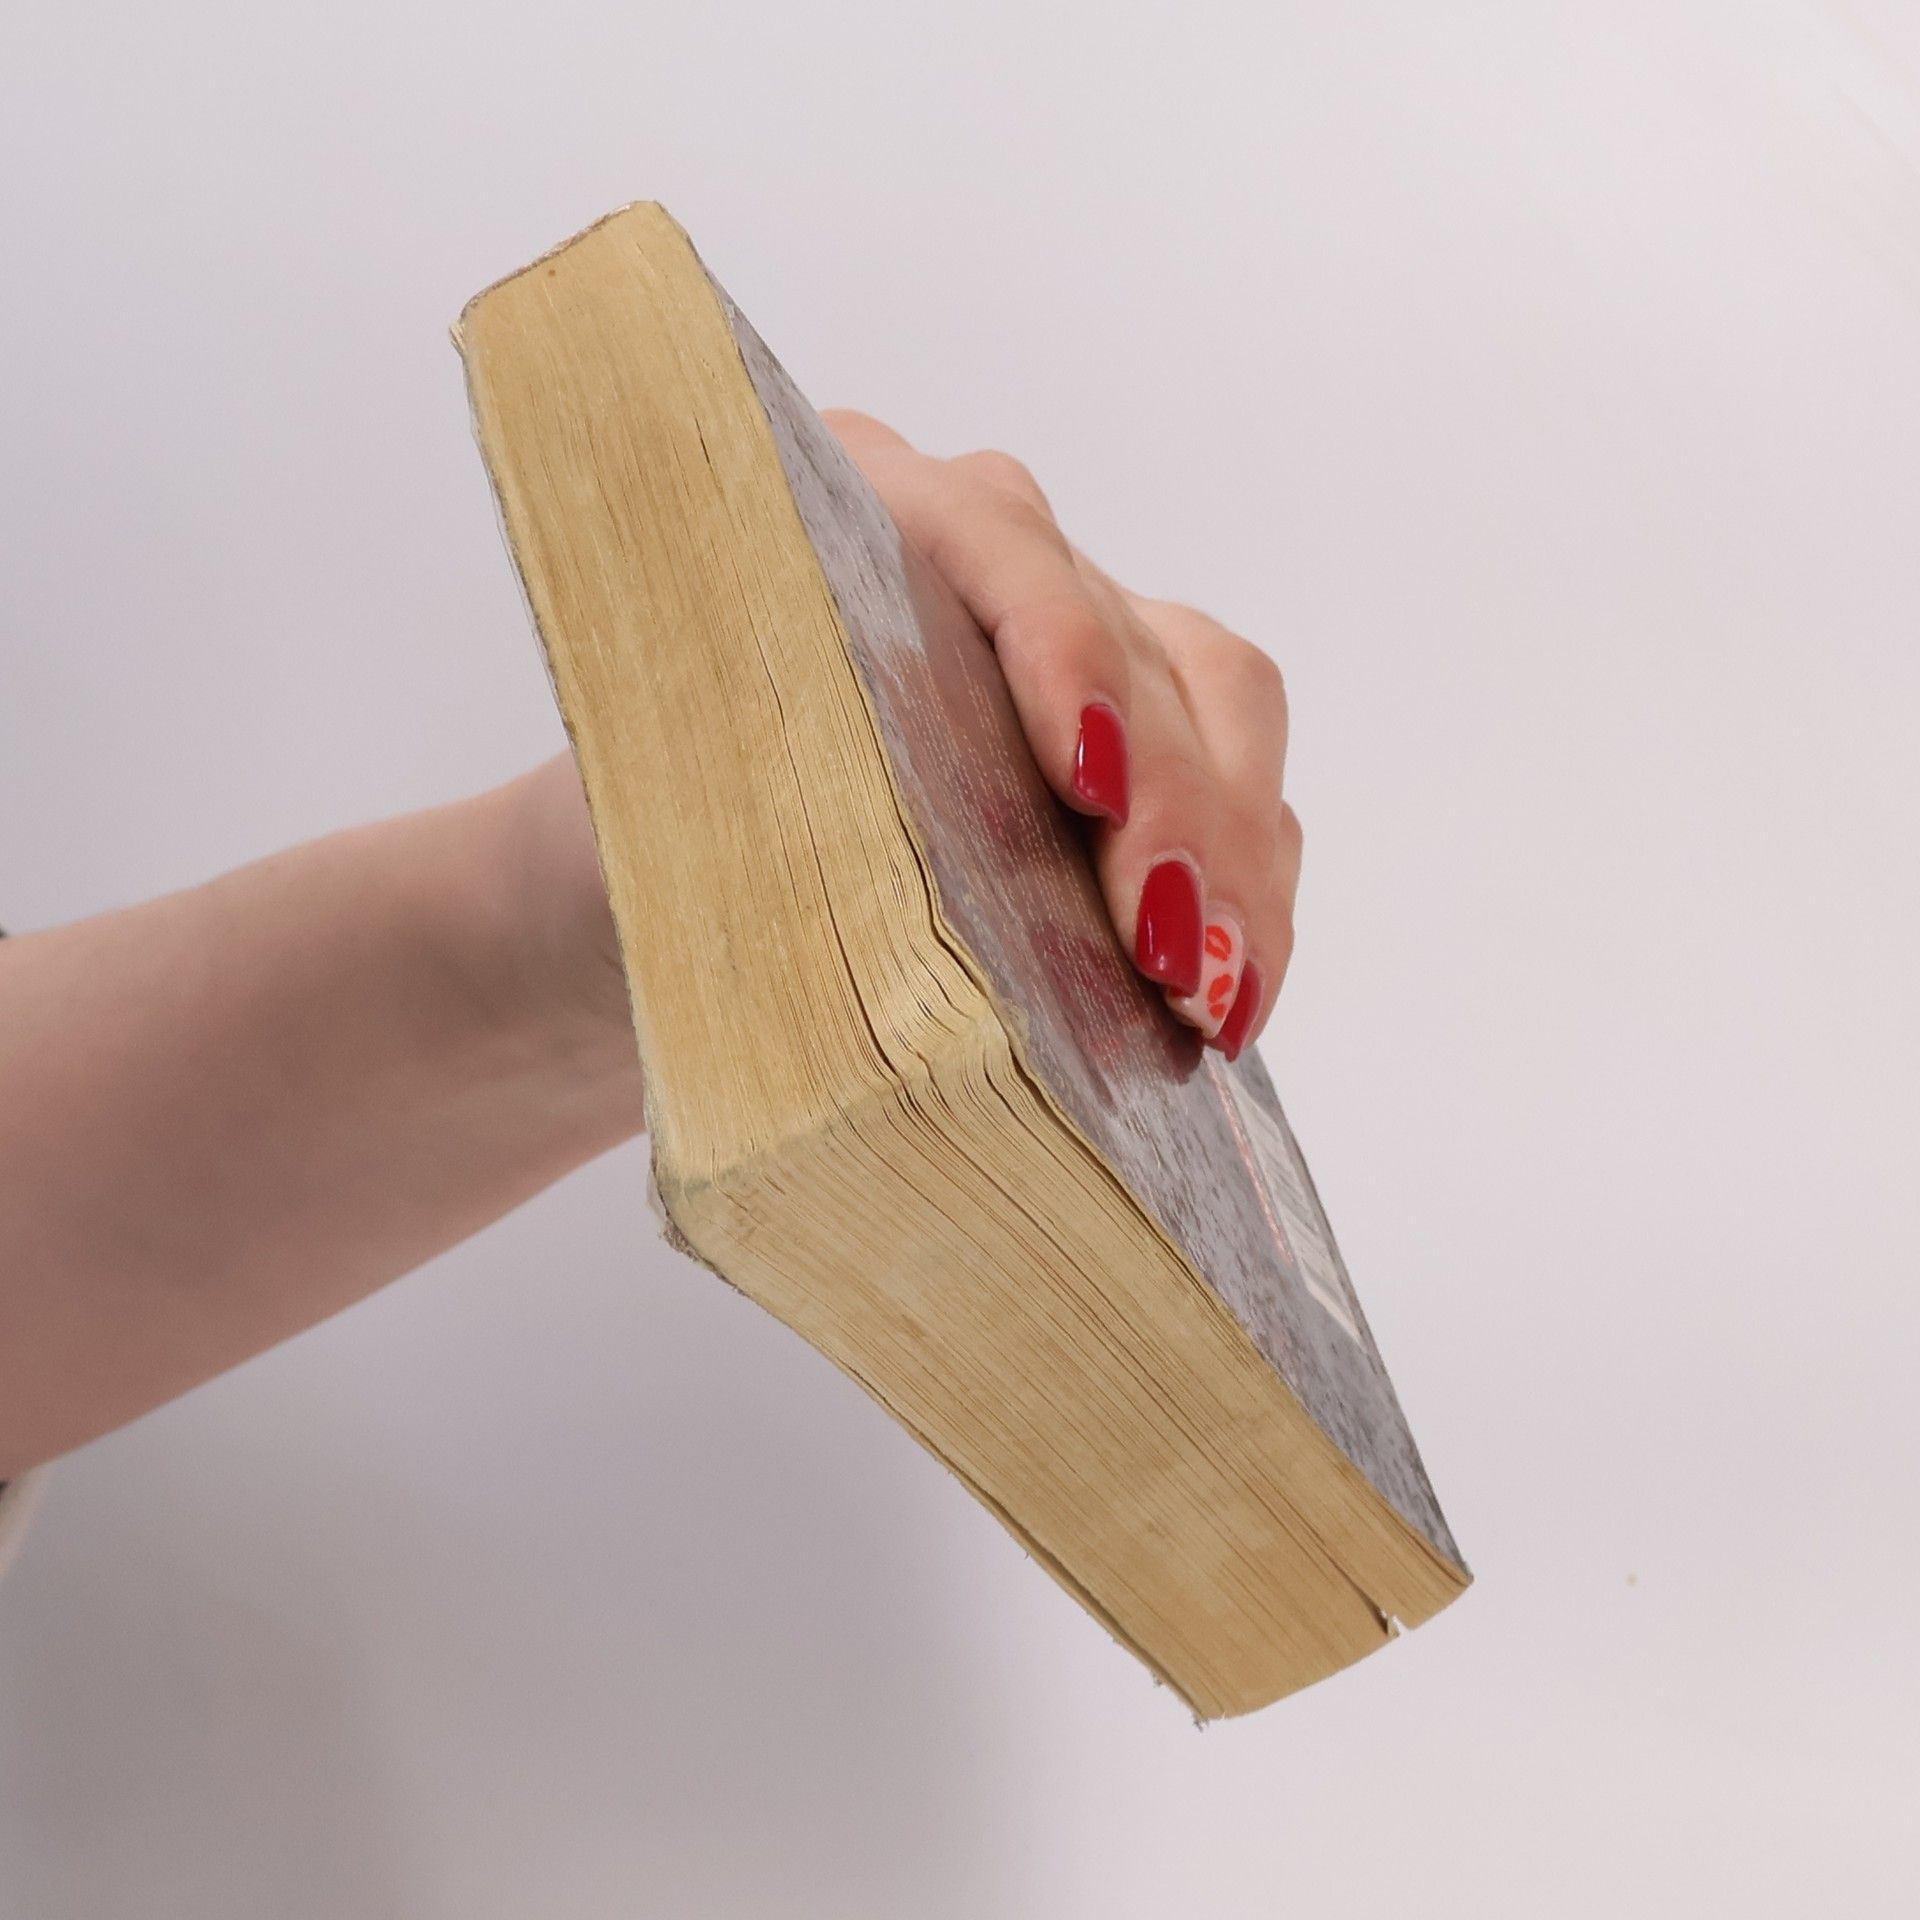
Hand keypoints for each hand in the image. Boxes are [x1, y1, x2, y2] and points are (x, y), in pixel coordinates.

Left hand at [505, 412, 1300, 1066]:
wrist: (635, 919)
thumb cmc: (628, 858)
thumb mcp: (650, 823)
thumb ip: (751, 812)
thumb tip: (879, 876)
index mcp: (848, 512)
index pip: (992, 549)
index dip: (1063, 656)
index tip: (1088, 784)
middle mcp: (982, 552)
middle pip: (1137, 648)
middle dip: (1180, 811)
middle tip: (1180, 958)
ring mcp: (1071, 640)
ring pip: (1216, 716)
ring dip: (1240, 865)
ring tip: (1222, 1005)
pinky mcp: (1129, 737)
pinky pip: (1229, 789)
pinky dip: (1246, 893)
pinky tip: (1231, 996)